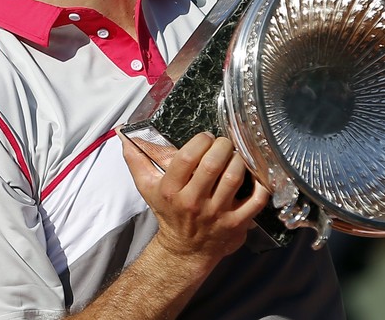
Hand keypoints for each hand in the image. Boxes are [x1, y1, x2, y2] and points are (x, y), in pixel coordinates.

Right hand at [120, 131, 269, 266]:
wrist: (185, 250)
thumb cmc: (169, 212)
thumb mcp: (148, 186)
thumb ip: (136, 159)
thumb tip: (123, 133)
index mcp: (172, 190)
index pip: (187, 157)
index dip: (201, 140)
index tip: (205, 138)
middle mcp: (194, 202)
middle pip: (213, 164)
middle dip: (222, 146)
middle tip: (224, 144)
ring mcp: (217, 214)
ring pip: (234, 178)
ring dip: (239, 160)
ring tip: (236, 156)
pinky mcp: (237, 223)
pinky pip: (256, 200)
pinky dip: (262, 184)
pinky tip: (257, 173)